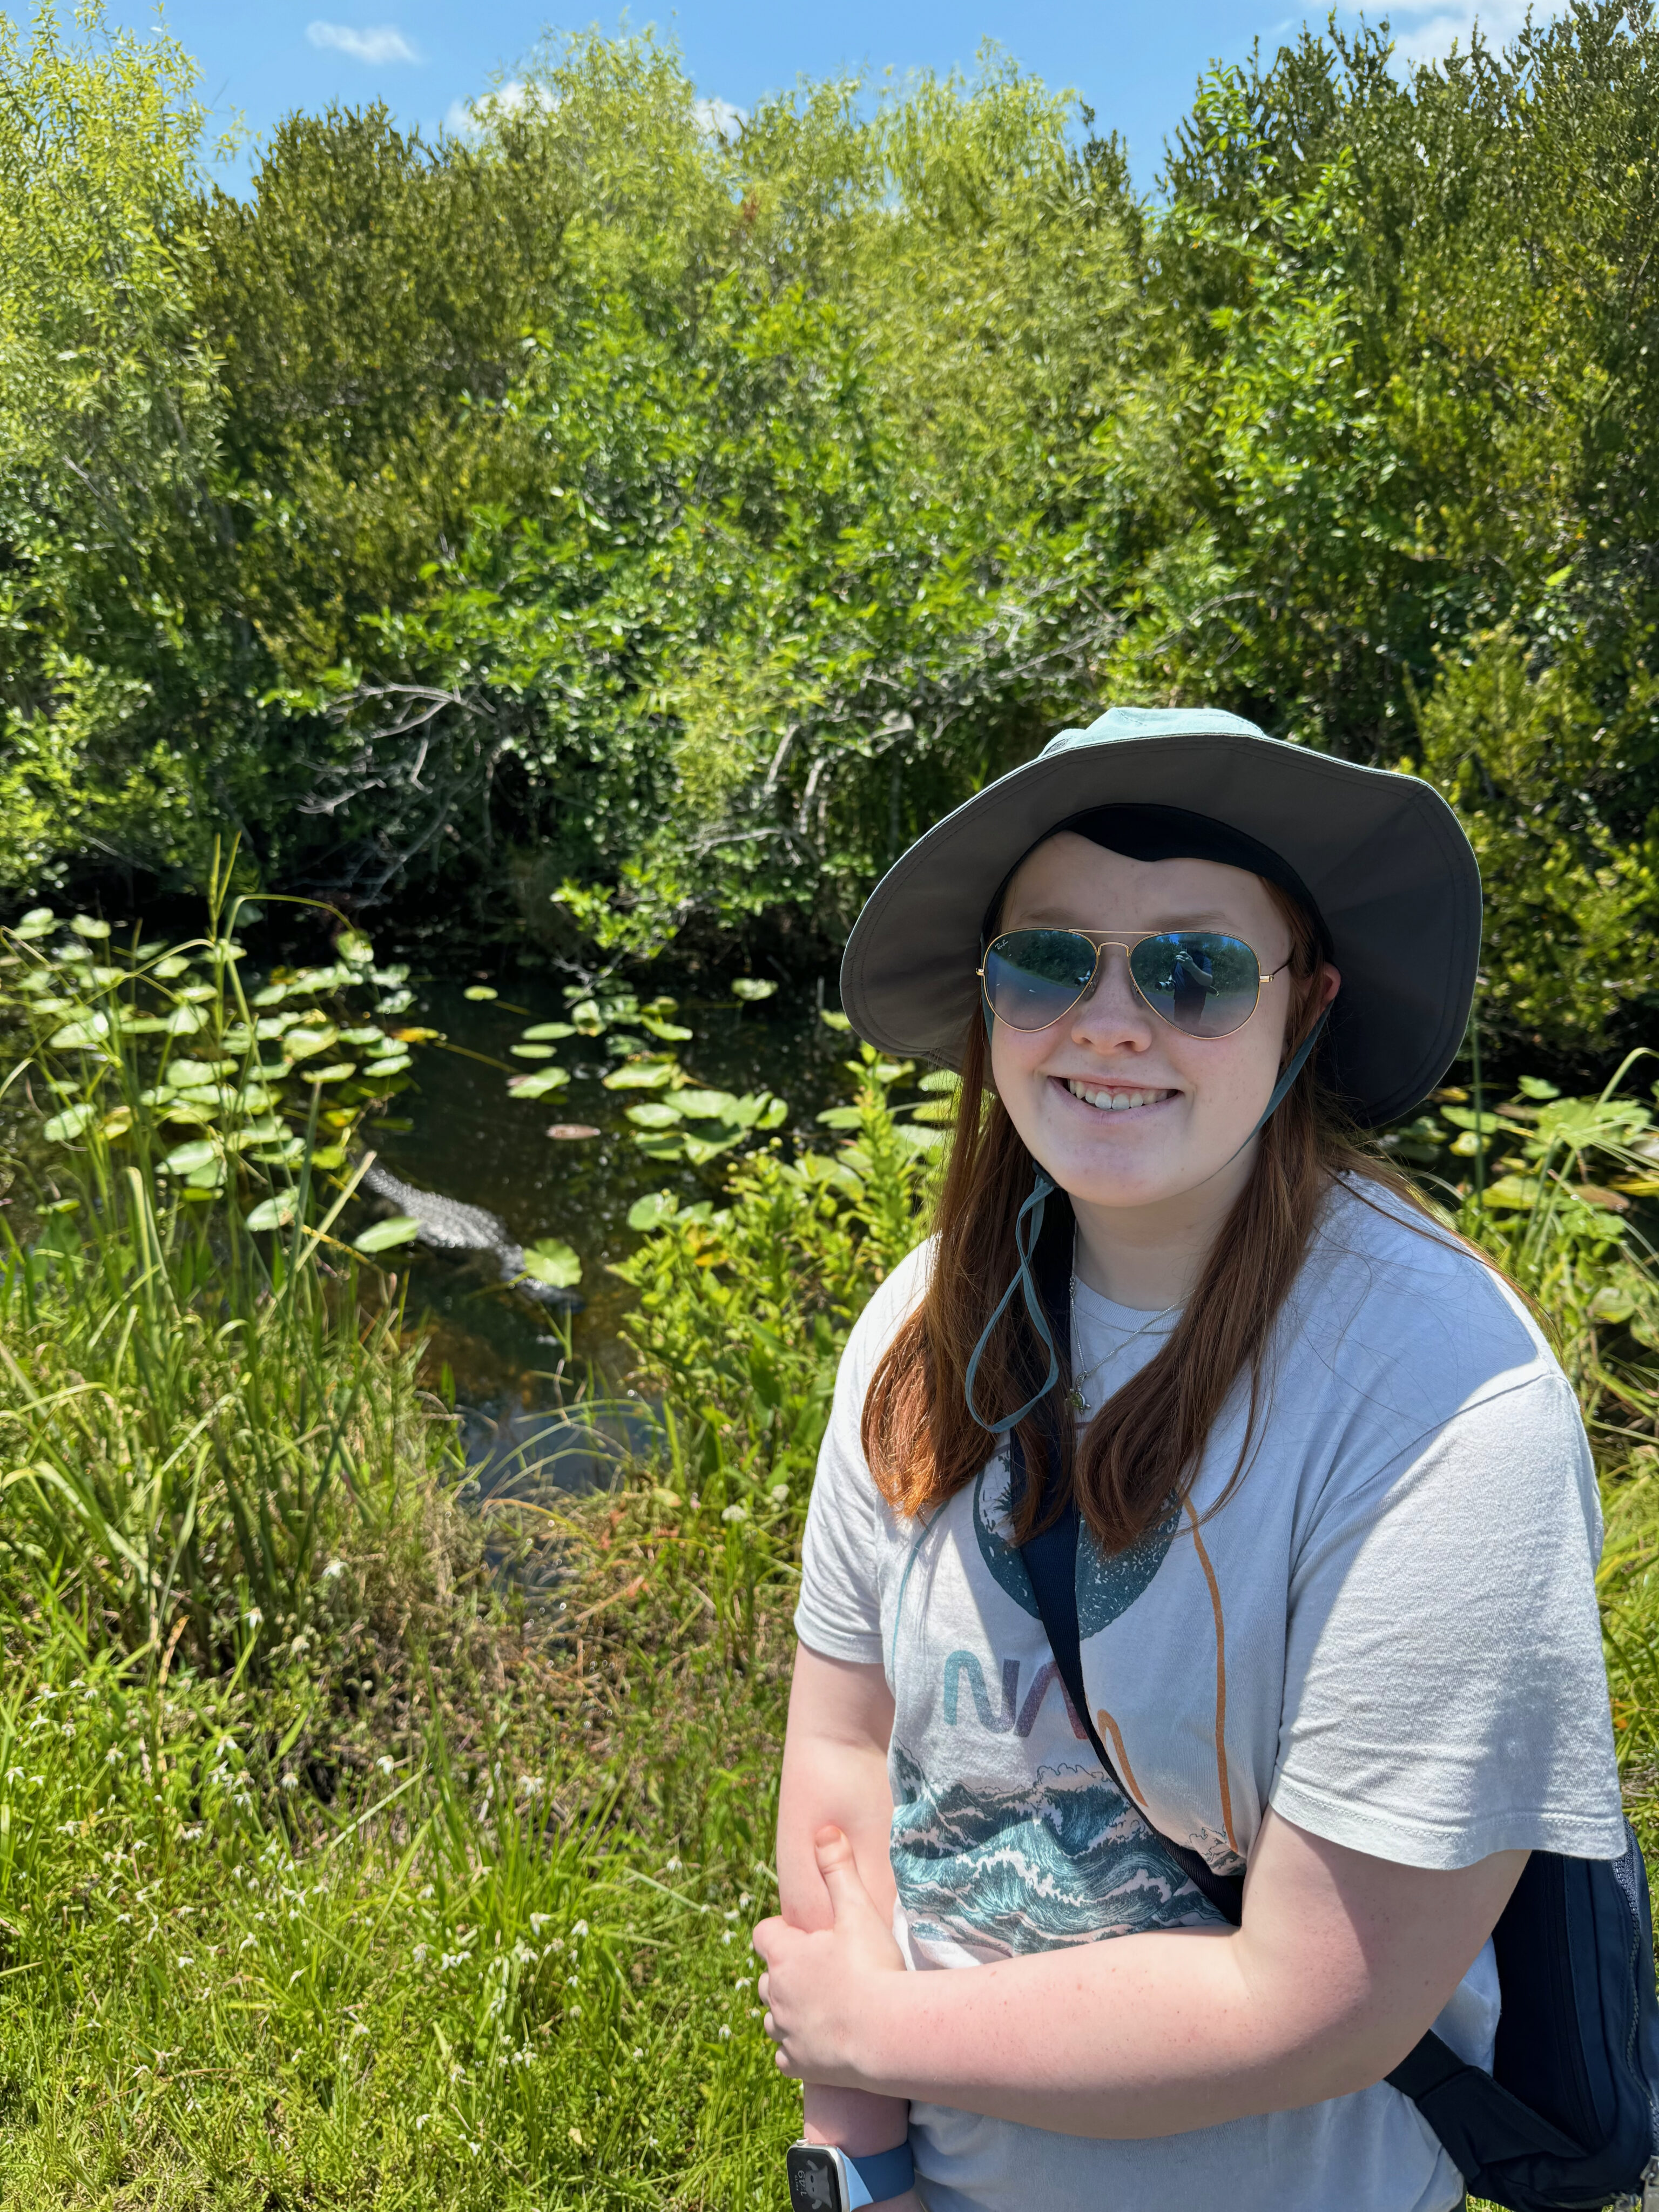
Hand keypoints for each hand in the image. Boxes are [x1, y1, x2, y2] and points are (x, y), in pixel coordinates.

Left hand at [753, 1824, 906, 2084]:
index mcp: (785, 1955)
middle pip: (767, 1977)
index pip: (762, 1934)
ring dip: (789, 2012)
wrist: (888, 2034)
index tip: (805, 1934)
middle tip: (821, 1970)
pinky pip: (786, 2057)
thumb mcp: (858, 1910)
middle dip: (786, 1973)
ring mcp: (786, 2033)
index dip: (779, 1931)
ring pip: (773, 2018)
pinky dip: (798, 2050)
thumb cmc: (873, 1968)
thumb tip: (824, 1829)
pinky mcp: (799, 2066)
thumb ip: (838, 1868)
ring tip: (822, 2007)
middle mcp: (777, 1994)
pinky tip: (822, 2043)